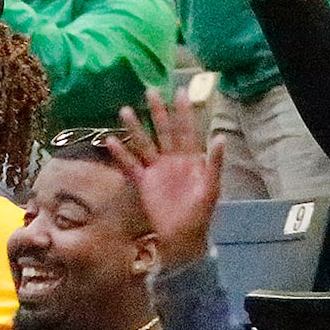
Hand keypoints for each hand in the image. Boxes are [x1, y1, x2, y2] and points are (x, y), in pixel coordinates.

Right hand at [107, 83, 222, 266]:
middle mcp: (172, 160)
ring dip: (135, 128)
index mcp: (191, 159)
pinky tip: (110, 141)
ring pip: (145, 143)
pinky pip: (131, 165)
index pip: (187, 130)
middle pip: (164, 131)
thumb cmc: (200, 215)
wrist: (182, 239)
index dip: (184, 112)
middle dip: (158, 111)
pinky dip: (121, 154)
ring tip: (125, 110)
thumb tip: (219, 137)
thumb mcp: (211, 189)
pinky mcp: (144, 183)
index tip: (180, 91)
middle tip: (150, 91)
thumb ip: (214, 163)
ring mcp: (157, 171)